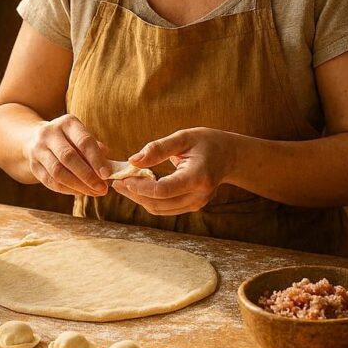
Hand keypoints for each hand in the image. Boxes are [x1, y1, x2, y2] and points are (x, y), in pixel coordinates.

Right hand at [25, 114, 111, 197]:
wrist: (35, 139)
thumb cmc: (68, 140)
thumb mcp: (82, 136)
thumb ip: (96, 150)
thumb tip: (109, 168)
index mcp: (67, 123)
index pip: (83, 141)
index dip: (96, 159)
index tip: (107, 174)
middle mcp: (50, 133)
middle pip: (68, 157)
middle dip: (87, 176)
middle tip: (102, 188)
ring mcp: (38, 149)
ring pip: (57, 172)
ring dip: (78, 186)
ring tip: (93, 193)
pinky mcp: (33, 166)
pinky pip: (50, 181)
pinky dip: (67, 190)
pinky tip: (80, 192)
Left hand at [112, 128, 235, 215]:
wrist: (230, 156)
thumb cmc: (207, 142)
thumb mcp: (184, 137)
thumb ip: (158, 148)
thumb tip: (133, 160)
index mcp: (198, 177)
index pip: (163, 190)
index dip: (140, 187)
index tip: (124, 177)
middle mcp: (198, 196)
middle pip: (158, 203)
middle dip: (135, 194)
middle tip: (117, 182)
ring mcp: (196, 204)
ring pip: (160, 210)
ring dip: (139, 199)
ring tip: (123, 184)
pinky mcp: (192, 206)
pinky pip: (165, 208)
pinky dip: (149, 200)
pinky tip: (139, 188)